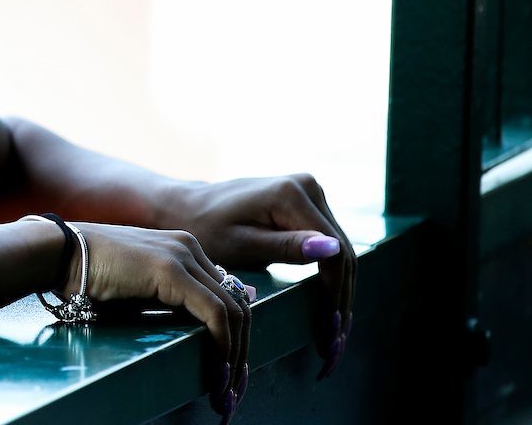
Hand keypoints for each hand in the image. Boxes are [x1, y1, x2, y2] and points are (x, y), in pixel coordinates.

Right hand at [70, 223, 250, 417]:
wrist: (58, 253)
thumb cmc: (88, 277)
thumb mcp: (139, 292)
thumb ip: (170, 303)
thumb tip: (203, 330)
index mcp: (182, 248)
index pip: (225, 294)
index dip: (234, 335)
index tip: (228, 370)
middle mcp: (189, 246)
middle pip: (236, 303)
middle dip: (240, 349)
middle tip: (232, 386)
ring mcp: (181, 254)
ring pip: (233, 310)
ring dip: (233, 353)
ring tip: (223, 387)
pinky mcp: (171, 269)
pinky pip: (214, 312)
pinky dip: (221, 344)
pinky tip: (215, 367)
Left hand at [160, 174, 356, 378]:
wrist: (189, 206)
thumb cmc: (206, 228)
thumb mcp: (240, 244)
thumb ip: (286, 247)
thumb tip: (332, 249)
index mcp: (290, 193)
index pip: (332, 253)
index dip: (335, 295)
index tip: (330, 331)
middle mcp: (307, 186)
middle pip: (342, 252)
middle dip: (341, 300)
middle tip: (334, 344)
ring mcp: (310, 191)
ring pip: (340, 250)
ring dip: (341, 293)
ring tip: (334, 335)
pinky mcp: (307, 202)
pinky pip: (328, 244)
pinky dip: (331, 277)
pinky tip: (329, 309)